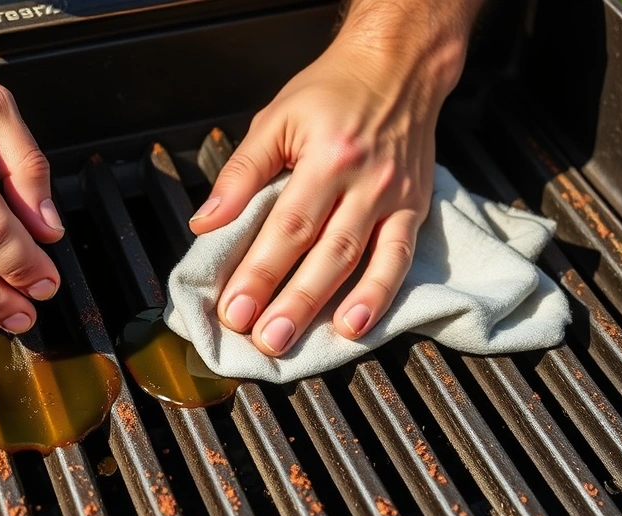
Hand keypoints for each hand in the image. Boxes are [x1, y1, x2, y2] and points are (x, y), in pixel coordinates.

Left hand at [189, 17, 469, 355]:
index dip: (259, 271)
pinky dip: (379, 295)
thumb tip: (207, 221)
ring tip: (299, 343)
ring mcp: (393, 197)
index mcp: (325, 155)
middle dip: (289, 300)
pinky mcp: (414, 208)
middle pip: (322, 251)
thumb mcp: (276, 118)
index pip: (286, 224)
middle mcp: (363, 180)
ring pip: (358, 261)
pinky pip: (398, 259)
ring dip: (327, 307)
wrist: (399, 67)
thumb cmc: (331, 92)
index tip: (233, 308)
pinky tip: (356, 326)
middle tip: (263, 339)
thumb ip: (241, 173)